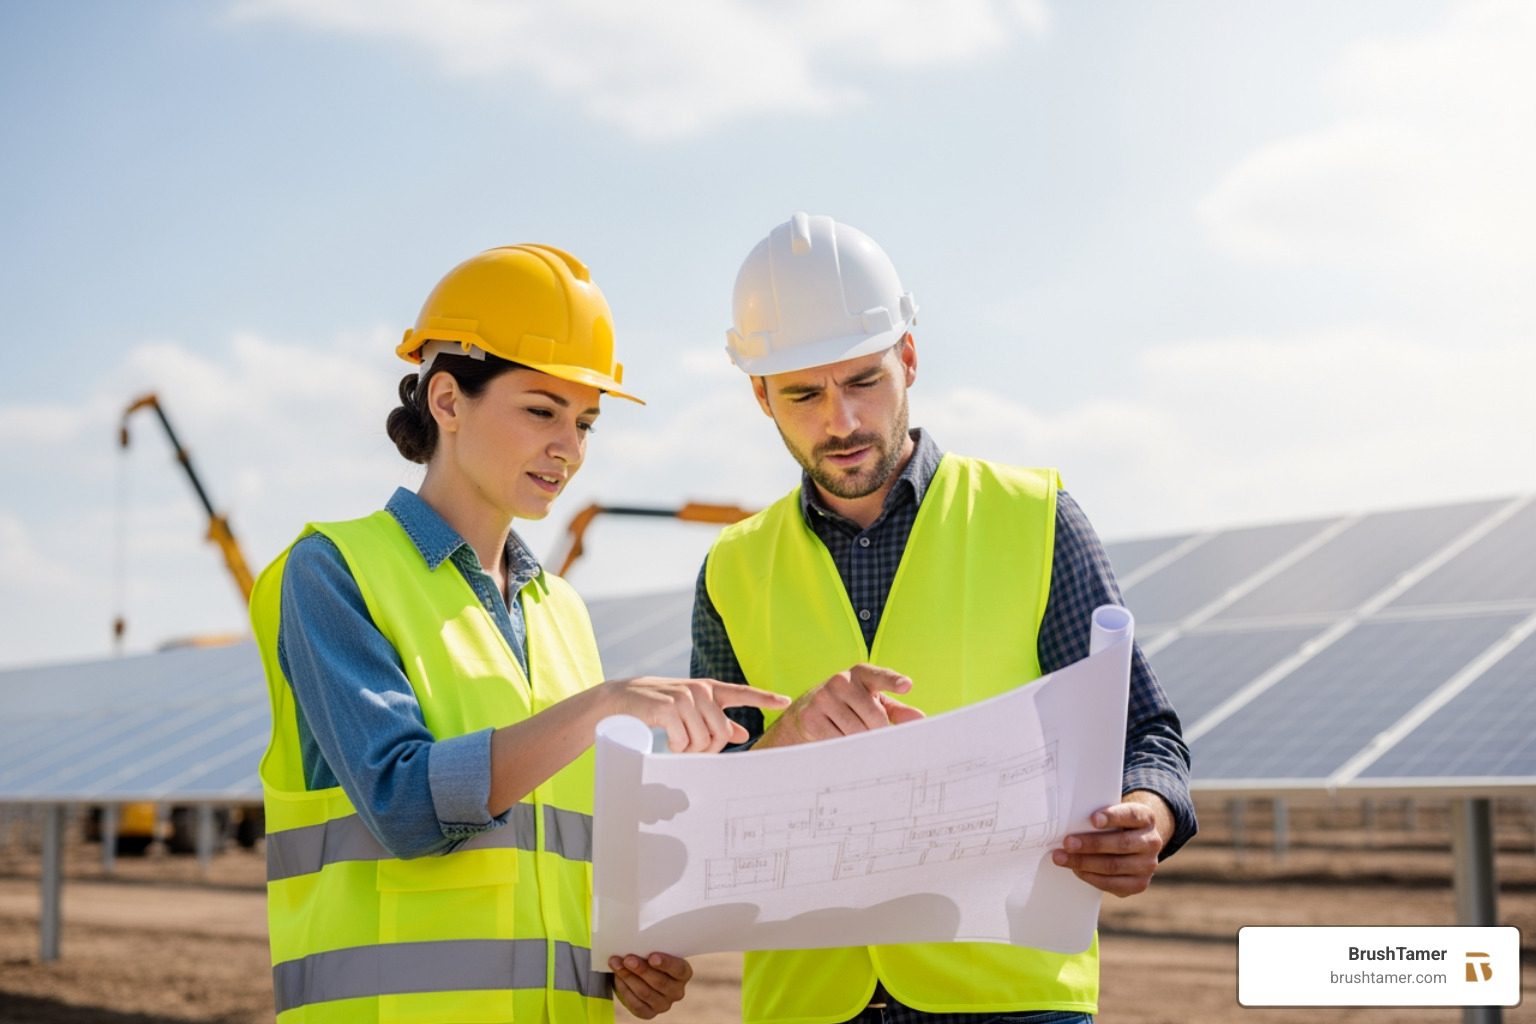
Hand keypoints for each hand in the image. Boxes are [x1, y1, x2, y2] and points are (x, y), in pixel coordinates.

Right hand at [603, 677, 790, 752]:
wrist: (624, 699)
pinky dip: (675, 746)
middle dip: (707, 748)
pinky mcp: (667, 708)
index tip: (785, 701)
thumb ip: (717, 719)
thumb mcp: (693, 710)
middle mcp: (701, 690)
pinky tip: (667, 738)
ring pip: (703, 740)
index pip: (743, 693)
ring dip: (688, 749)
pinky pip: (683, 741)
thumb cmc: (662, 706)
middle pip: (722, 733)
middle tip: (690, 746)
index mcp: (711, 690)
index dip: (765, 698)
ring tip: (676, 740)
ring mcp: (684, 697)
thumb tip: (743, 733)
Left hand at [609, 951, 691, 1018]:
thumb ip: (651, 948)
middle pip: (660, 982)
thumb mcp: (655, 951)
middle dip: (641, 969)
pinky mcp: (649, 1013)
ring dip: (628, 977)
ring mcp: (663, 1004)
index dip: (666, 963)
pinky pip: (636, 1004)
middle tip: (628, 959)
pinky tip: (618, 978)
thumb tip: (636, 942)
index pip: (679, 969)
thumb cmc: (650, 959)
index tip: (652, 957)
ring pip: (645, 992)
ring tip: (617, 964)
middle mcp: (676, 991)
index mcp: (683, 973)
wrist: (642, 977)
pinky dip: (624, 989)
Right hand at [758, 663, 923, 747]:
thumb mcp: (873, 703)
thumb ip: (896, 710)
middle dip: (879, 731)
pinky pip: (838, 741)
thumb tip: (919, 719)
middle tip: (875, 736)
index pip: (880, 676)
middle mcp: (841, 680)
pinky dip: (845, 747)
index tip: (907, 685)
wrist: (807, 710)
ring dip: (862, 742)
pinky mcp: (811, 716)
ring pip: (856, 731)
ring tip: (857, 738)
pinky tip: (841, 741)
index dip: (893, 681)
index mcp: (861, 673)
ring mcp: (823, 697)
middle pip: (874, 716)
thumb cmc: (850, 706)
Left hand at [1051, 791, 1170, 896]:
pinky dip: (1090, 877)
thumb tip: (1069, 821)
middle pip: (1121, 843)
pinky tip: (1076, 870)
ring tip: (1062, 858)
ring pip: (1114, 865)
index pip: (1131, 815)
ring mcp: (1148, 865)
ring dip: (1084, 862)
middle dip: (1091, 844)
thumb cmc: (1116, 826)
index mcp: (1146, 818)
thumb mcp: (1114, 814)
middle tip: (1067, 842)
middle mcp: (1152, 841)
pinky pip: (1112, 884)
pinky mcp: (1139, 884)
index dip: (1112, 817)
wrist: (1135, 845)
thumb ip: (1099, 816)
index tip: (1093, 819)